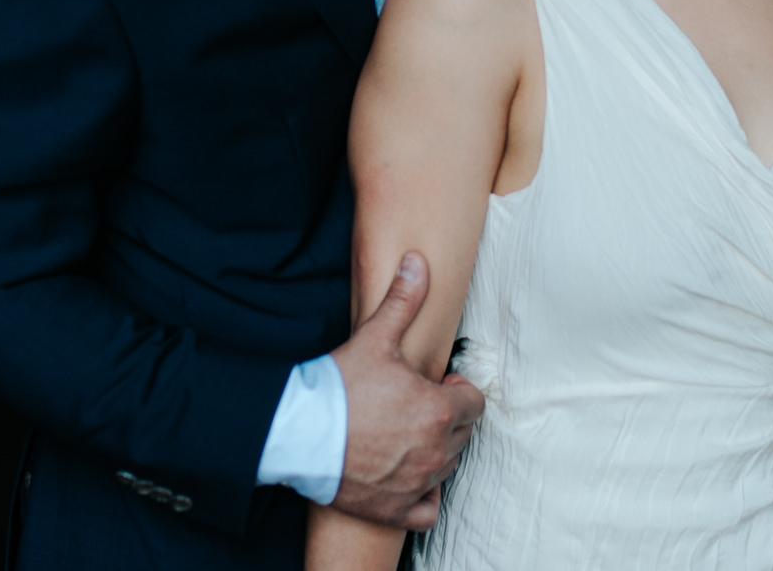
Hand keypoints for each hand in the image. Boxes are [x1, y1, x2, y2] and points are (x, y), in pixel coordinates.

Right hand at [328, 252, 484, 528]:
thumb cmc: (338, 388)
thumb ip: (403, 301)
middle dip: (447, 417)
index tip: (434, 383)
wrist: (298, 434)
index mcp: (438, 410)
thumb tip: (418, 262)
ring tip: (406, 432)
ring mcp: (417, 483)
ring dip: (435, 450)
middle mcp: (435, 451)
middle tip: (416, 404)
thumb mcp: (375, 338)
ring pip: (447, 466)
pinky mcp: (396, 509)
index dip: (456, 389)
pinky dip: (424, 494)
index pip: (474, 401)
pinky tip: (408, 474)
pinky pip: (428, 509)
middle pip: (462, 433)